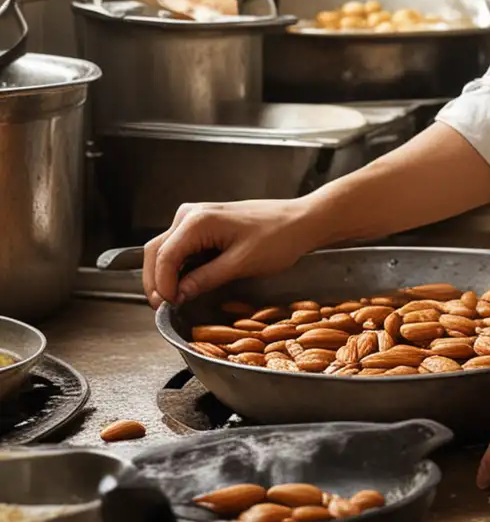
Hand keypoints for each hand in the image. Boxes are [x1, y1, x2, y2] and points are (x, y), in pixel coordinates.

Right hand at [142, 198, 321, 308]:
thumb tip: (177, 295)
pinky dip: (179, 266)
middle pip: (157, 251)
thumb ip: (204, 279)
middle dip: (156, 281)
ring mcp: (197, 217)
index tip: (168, 307)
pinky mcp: (204, 224)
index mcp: (198, 221)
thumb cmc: (278, 238)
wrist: (301, 220)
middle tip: (165, 307)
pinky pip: (181, 246)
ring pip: (165, 248)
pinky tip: (187, 283)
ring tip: (174, 299)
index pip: (165, 257)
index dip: (162, 285)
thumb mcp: (240, 264)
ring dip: (165, 274)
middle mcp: (191, 214)